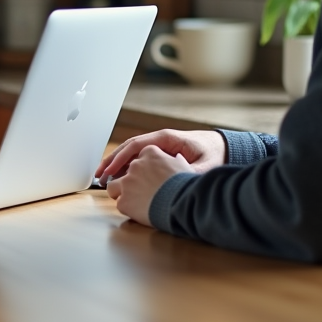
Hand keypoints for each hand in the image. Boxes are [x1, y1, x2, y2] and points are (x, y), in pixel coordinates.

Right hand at [95, 128, 225, 182]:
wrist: (223, 147)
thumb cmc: (214, 153)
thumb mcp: (206, 165)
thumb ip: (190, 172)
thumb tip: (176, 182)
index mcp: (166, 139)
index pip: (136, 144)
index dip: (121, 157)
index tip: (110, 169)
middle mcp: (159, 141)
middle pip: (128, 148)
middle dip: (112, 160)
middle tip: (99, 175)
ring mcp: (157, 147)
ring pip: (131, 153)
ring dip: (116, 164)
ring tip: (102, 178)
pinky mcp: (159, 155)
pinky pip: (138, 159)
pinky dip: (126, 167)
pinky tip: (119, 178)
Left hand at [106, 146, 191, 225]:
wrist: (181, 202)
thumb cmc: (185, 185)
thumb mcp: (183, 166)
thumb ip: (174, 161)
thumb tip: (177, 160)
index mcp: (150, 153)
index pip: (141, 157)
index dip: (144, 167)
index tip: (148, 175)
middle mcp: (135, 165)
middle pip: (127, 171)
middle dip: (133, 180)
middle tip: (142, 190)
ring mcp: (127, 182)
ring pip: (113, 185)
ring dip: (120, 191)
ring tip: (132, 200)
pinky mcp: (124, 200)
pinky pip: (120, 203)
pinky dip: (127, 207)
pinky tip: (137, 211)